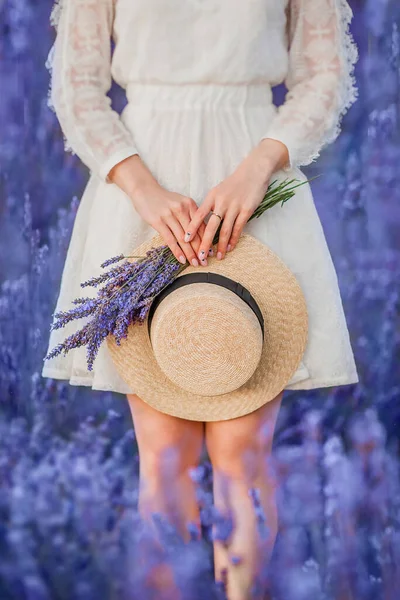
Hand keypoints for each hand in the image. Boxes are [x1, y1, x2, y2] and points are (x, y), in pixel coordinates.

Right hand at [107, 154, 206, 265]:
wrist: (144, 190)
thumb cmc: (164, 200)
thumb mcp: (181, 203)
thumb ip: (191, 216)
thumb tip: (202, 235)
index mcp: (190, 204)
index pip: (201, 226)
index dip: (207, 241)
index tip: (211, 253)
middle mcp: (181, 209)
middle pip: (194, 234)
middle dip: (200, 250)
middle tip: (205, 262)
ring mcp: (169, 215)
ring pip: (183, 239)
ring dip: (190, 253)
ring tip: (195, 263)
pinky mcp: (158, 221)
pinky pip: (170, 239)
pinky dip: (177, 251)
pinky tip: (182, 260)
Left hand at [183, 139, 286, 260]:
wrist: (253, 171)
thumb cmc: (235, 182)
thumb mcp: (219, 190)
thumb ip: (211, 204)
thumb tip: (203, 222)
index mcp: (212, 197)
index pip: (199, 215)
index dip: (192, 228)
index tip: (185, 240)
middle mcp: (221, 202)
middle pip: (210, 227)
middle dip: (204, 244)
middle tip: (200, 257)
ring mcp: (234, 207)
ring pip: (225, 230)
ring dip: (220, 246)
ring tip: (217, 257)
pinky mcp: (246, 210)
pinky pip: (238, 228)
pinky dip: (233, 239)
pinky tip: (230, 248)